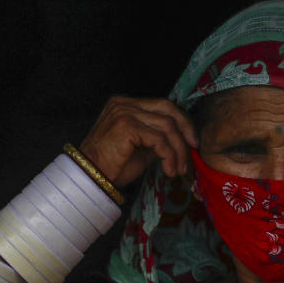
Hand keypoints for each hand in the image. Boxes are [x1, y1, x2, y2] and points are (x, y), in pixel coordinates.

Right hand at [79, 96, 197, 185]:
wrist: (90, 179)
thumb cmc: (112, 167)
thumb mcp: (141, 150)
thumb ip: (158, 140)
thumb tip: (182, 142)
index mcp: (126, 104)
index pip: (163, 105)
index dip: (182, 121)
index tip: (192, 142)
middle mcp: (124, 103)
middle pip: (168, 109)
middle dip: (186, 130)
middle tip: (193, 151)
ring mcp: (124, 112)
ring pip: (167, 126)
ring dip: (178, 150)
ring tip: (179, 169)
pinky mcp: (126, 126)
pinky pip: (159, 139)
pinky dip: (169, 156)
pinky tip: (169, 170)